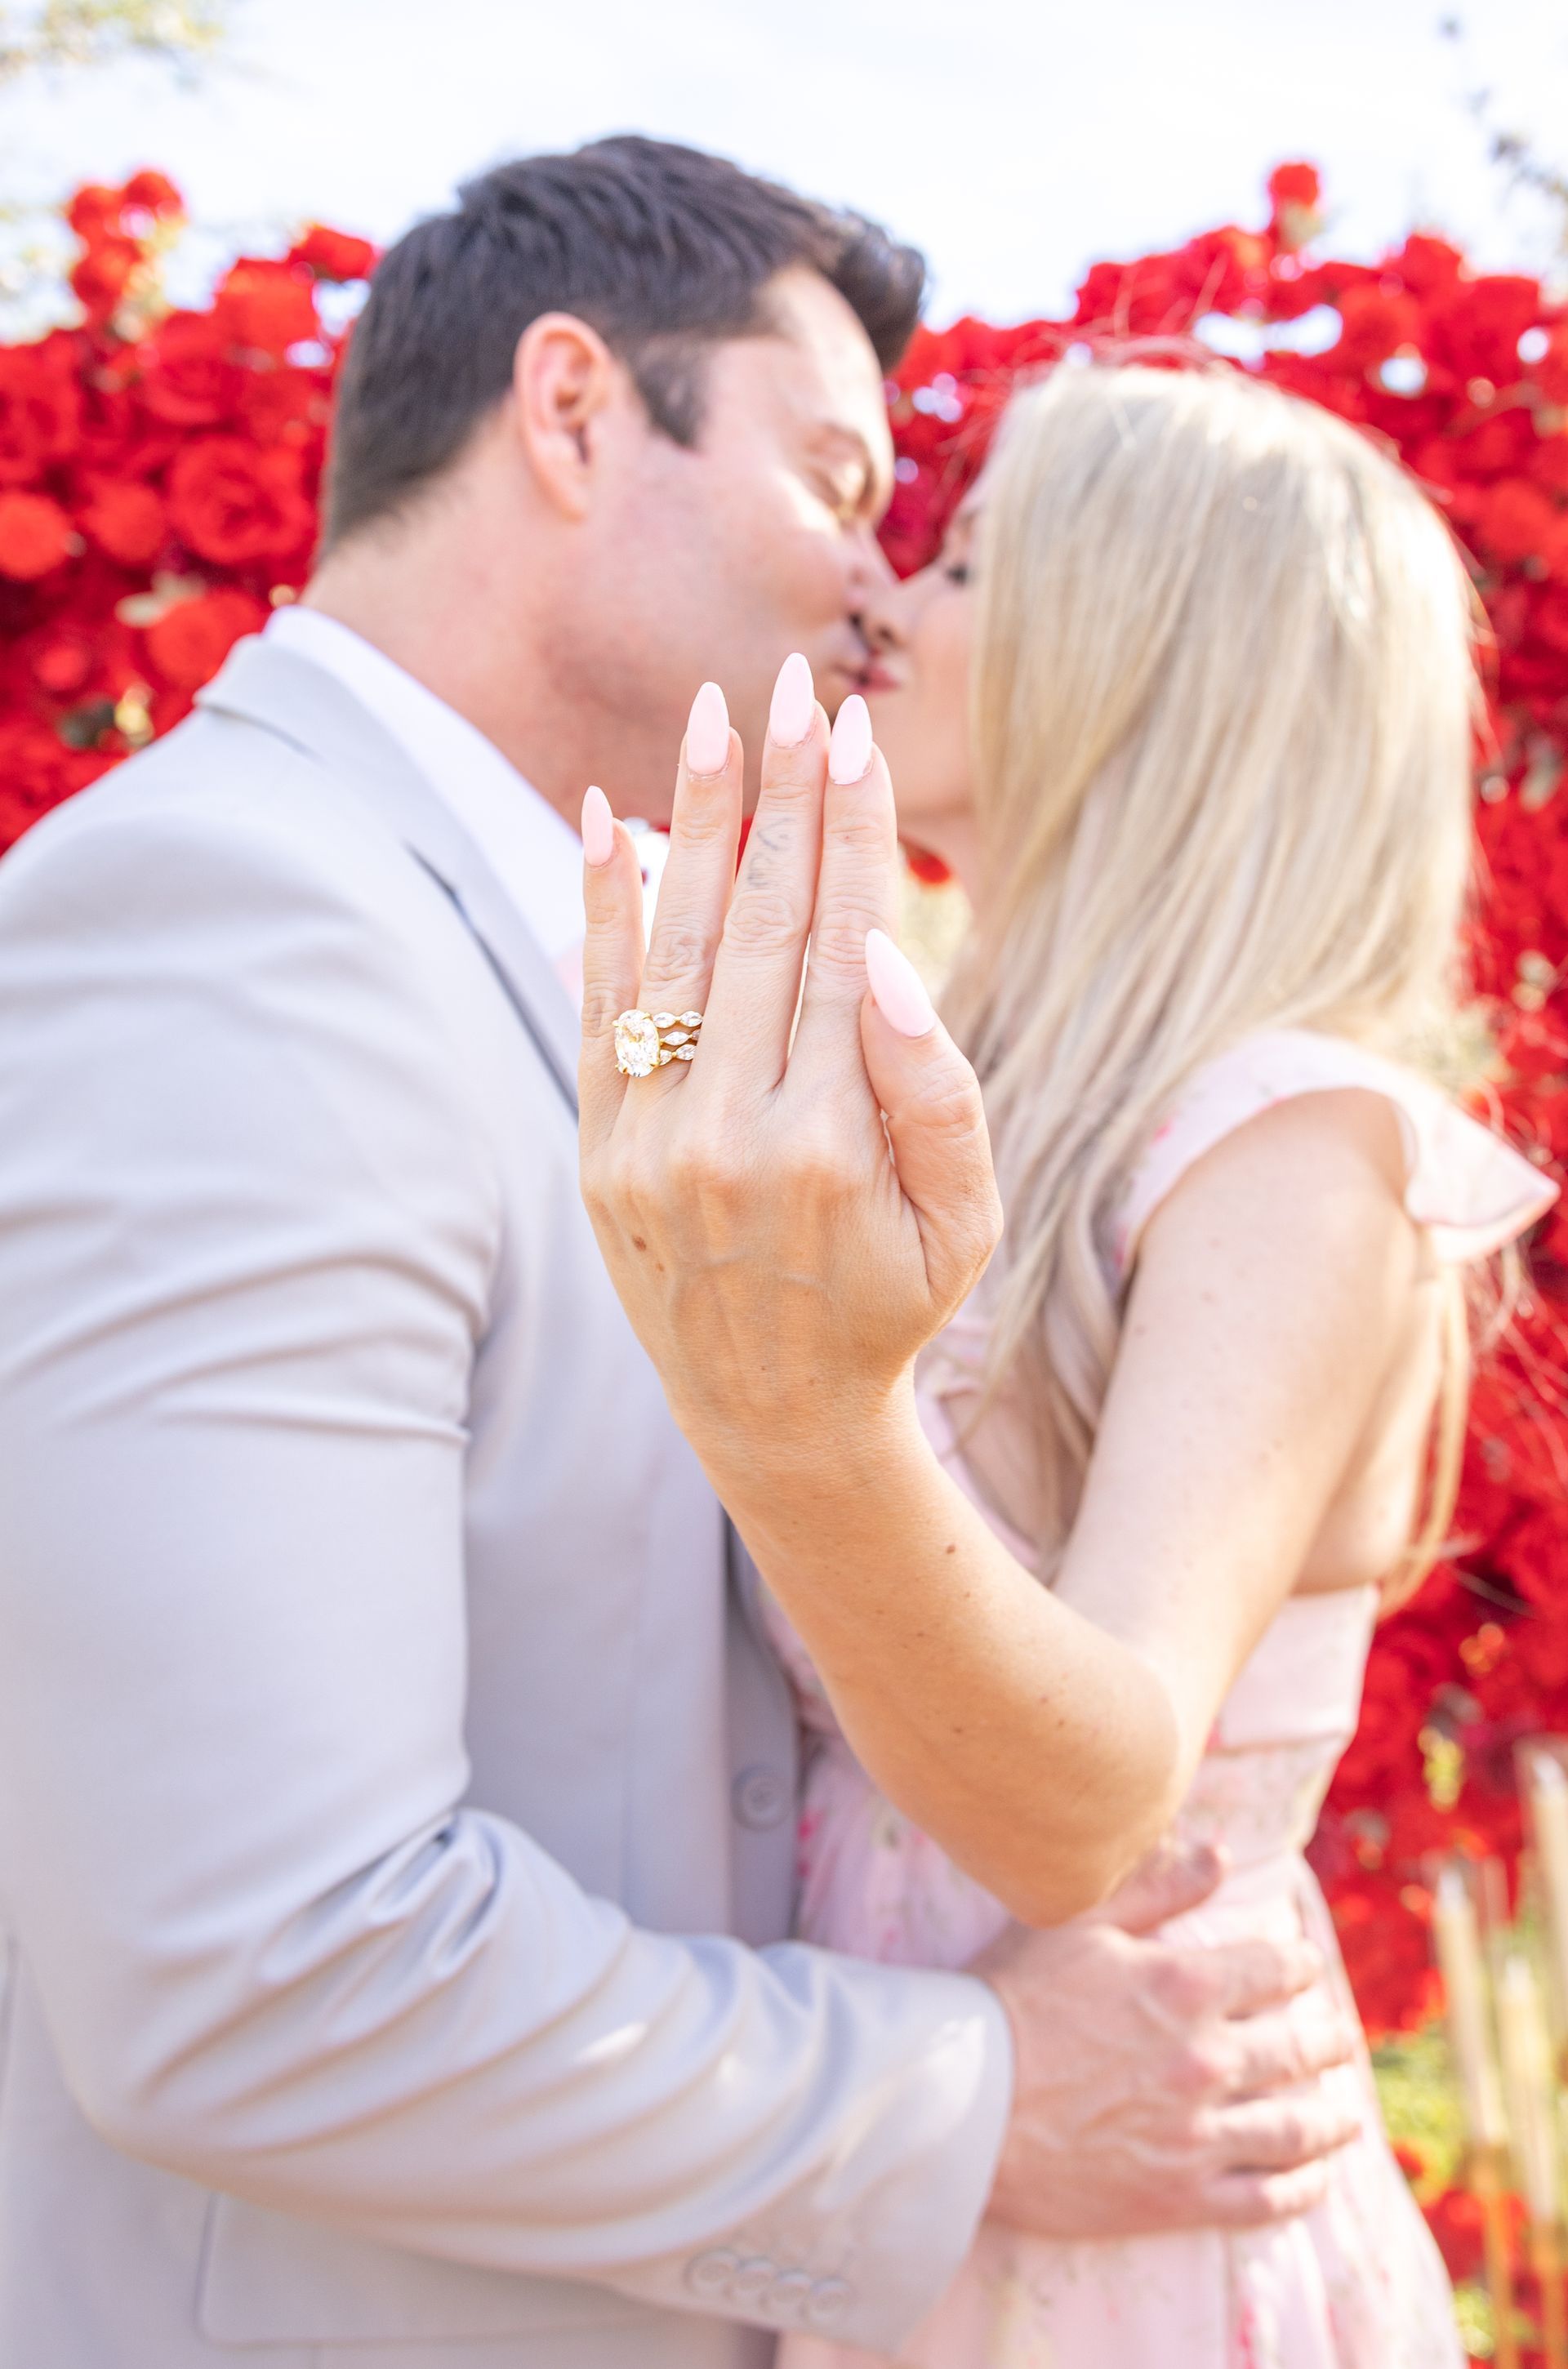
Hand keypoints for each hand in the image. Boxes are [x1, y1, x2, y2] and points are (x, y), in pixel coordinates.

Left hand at [578, 663, 1000, 1486]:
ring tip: (710, 715)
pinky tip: (610, 818)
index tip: (850, 731)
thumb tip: (880, 954)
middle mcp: (732, 1134)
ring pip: (676, 948)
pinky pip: (599, 1007)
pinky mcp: (600, 1151)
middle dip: (778, 795)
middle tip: (790, 685)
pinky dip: (601, 910)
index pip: (840, 942)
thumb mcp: (965, 1221)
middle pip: (758, 923)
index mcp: (835, 1143)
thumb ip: (937, 1089)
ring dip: (693, 821)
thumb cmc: (894, 1304)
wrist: (773, 1413)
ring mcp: (652, 1143)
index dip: (849, 830)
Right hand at [976, 1841, 1360, 2237]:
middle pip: (1297, 2049)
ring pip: (1294, 2129)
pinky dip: (1300, 2189)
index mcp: (1185, 1987)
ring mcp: (1197, 2135)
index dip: (1299, 1964)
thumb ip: (1155, 1886)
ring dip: (1331, 2118)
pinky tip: (1314, 2179)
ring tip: (1346, 2113)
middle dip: (1325, 2038)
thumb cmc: (1011, 2000)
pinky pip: (1264, 2200)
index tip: (1305, 1964)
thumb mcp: (1078, 1922)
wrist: (962, 2101)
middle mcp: (1206, 2060)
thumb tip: (1221, 1854)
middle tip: (1338, 2036)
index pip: (1275, 1969)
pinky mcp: (1178, 2198)